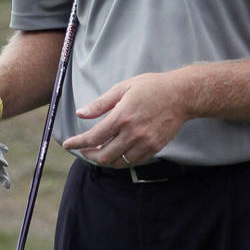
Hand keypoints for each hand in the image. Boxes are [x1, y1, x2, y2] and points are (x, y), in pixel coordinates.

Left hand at [62, 70, 189, 164]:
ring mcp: (145, 143)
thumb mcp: (123, 88)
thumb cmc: (152, 87)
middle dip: (89, 155)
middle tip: (84, 150)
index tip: (68, 145)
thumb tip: (81, 114)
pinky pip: (134, 161)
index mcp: (122, 116)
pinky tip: (118, 151)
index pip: (93, 137)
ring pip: (119, 162)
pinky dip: (122, 160)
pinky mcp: (155, 148)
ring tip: (100, 152)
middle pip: (104, 156)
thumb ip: (100, 104)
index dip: (78, 143)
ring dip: (105, 160)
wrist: (181, 95)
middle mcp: (132, 133)